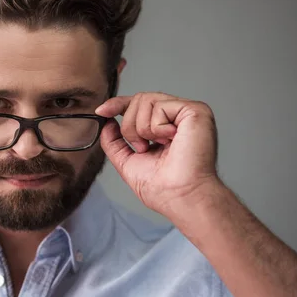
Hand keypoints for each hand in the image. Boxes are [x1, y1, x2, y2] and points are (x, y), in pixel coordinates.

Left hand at [95, 92, 220, 216]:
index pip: (140, 104)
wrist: (180, 197)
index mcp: (166, 126)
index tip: (101, 112)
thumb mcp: (128, 162)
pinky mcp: (195, 111)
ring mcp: (188, 112)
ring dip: (142, 129)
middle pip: (139, 99)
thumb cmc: (164, 189)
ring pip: (146, 100)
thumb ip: (115, 142)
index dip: (118, 104)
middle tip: (142, 148)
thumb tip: (106, 122)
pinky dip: (157, 127)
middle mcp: (178, 117)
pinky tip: (170, 141)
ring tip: (158, 146)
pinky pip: (160, 106)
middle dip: (130, 126)